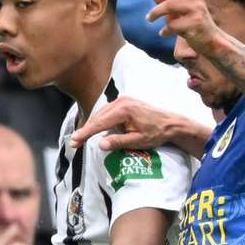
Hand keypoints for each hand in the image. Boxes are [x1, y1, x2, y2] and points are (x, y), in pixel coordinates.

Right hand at [69, 96, 210, 156]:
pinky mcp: (124, 102)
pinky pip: (107, 111)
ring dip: (92, 124)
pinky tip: (96, 128)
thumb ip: (118, 142)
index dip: (86, 133)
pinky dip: (99, 120)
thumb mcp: (137, 141)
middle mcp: (121, 101)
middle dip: (86, 129)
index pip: (99, 122)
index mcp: (124, 110)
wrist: (170, 123)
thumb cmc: (156, 133)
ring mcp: (122, 100)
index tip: (74, 141)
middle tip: (74, 143)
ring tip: (82, 137)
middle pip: (97, 116)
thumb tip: (100, 144)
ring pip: (101, 113)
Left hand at [143, 0, 221, 52]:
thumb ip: (164, 0)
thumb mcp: (176, 10)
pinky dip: (165, 30)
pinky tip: (163, 33)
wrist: (210, 40)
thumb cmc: (191, 22)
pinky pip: (173, 25)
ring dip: (155, 13)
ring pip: (169, 5)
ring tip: (149, 19)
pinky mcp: (196, 23)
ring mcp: (196, 8)